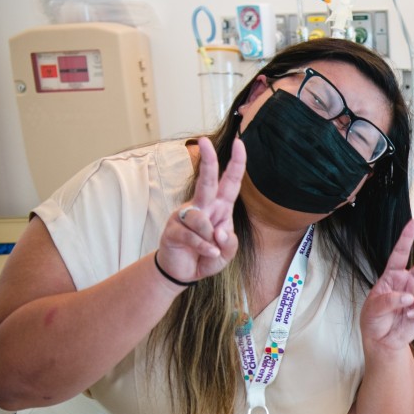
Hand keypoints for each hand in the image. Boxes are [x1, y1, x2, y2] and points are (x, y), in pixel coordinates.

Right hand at [156, 136, 243, 284]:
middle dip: (207, 160)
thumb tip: (220, 230)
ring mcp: (185, 216)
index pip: (230, 182)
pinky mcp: (173, 229)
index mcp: (220, 207)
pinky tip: (207, 253)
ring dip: (209, 238)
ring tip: (209, 250)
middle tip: (204, 140)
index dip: (236, 164)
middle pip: (207, 180)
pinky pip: (192, 235)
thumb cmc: (207, 256)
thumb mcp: (227, 253)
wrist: (184, 272)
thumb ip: (230, 243)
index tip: (239, 143)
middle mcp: (202, 206)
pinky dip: (203, 248)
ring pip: (200, 218)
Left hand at [359, 219, 413, 352]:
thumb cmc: (374, 321)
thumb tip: (407, 297)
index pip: (400, 253)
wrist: (383, 341)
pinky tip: (410, 316)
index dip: (406, 238)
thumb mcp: (372, 309)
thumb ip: (388, 300)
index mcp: (393, 276)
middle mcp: (408, 281)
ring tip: (407, 308)